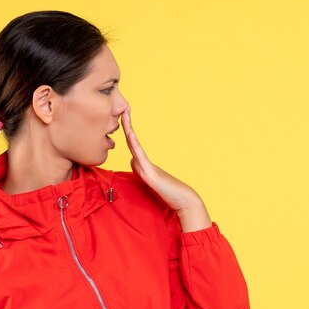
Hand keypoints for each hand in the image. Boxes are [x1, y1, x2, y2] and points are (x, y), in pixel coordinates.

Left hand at [121, 106, 211, 231]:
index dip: (127, 131)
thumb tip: (132, 159)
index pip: (132, 145)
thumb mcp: (149, 181)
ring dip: (129, 130)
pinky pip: (140, 157)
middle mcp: (146, 162)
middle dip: (127, 124)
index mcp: (145, 164)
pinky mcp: (151, 175)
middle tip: (123, 108)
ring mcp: (149, 167)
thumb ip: (140, 170)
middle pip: (132, 141)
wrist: (184, 201)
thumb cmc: (168, 193)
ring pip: (134, 146)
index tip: (124, 117)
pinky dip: (135, 145)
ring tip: (125, 114)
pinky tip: (130, 135)